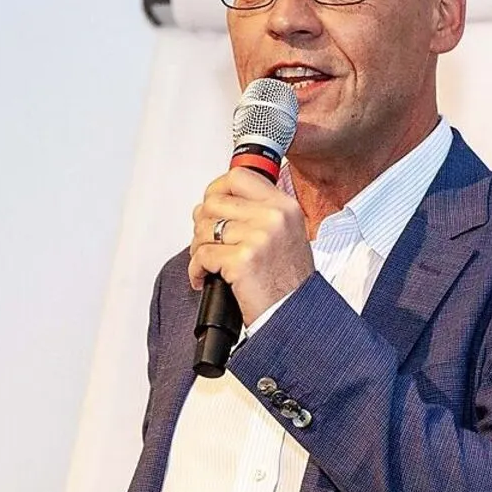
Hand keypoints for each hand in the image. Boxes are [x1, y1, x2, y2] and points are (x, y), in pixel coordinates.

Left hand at [188, 167, 313, 325]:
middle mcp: (274, 217)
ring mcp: (259, 237)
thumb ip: (259, 213)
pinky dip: (197, 270)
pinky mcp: (243, 260)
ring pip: (204, 228)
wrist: (295, 315)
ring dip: (198, 249)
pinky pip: (202, 255)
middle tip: (207, 242)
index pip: (239, 177)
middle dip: (202, 224)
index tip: (211, 204)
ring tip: (208, 263)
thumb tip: (219, 202)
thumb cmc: (289, 281)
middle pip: (214, 202)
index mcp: (284, 206)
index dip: (216, 189)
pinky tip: (206, 278)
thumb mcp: (287, 234)